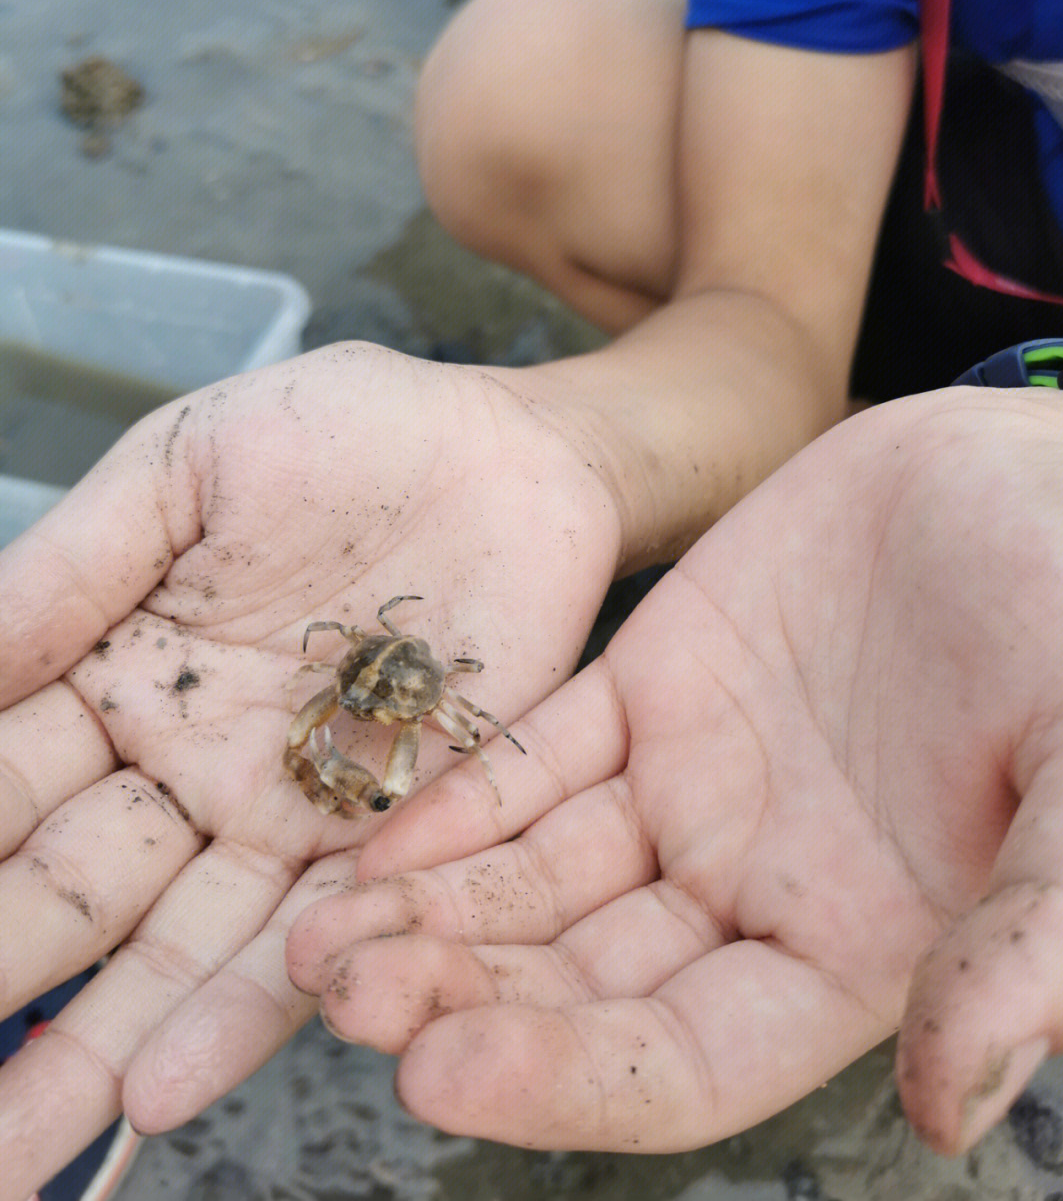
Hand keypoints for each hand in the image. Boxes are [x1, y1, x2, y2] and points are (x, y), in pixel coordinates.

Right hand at [0, 342, 620, 1199]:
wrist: (510, 454)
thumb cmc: (347, 435)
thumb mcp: (185, 471)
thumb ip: (72, 566)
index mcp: (117, 668)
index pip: (1, 777)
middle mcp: (186, 759)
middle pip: (69, 889)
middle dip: (2, 977)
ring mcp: (281, 804)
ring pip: (171, 945)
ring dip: (96, 1047)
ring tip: (16, 1153)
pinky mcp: (387, 829)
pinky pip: (307, 931)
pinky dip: (236, 1012)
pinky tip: (161, 1092)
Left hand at [289, 386, 1062, 1155]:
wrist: (1033, 476)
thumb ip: (1036, 937)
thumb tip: (950, 1104)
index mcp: (857, 947)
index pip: (687, 1059)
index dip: (567, 1078)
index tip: (440, 1074)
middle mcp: (755, 886)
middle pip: (579, 977)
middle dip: (458, 991)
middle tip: (337, 987)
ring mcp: (695, 783)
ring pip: (537, 875)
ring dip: (429, 908)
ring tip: (315, 932)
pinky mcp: (655, 682)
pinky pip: (537, 755)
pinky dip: (459, 795)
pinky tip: (375, 830)